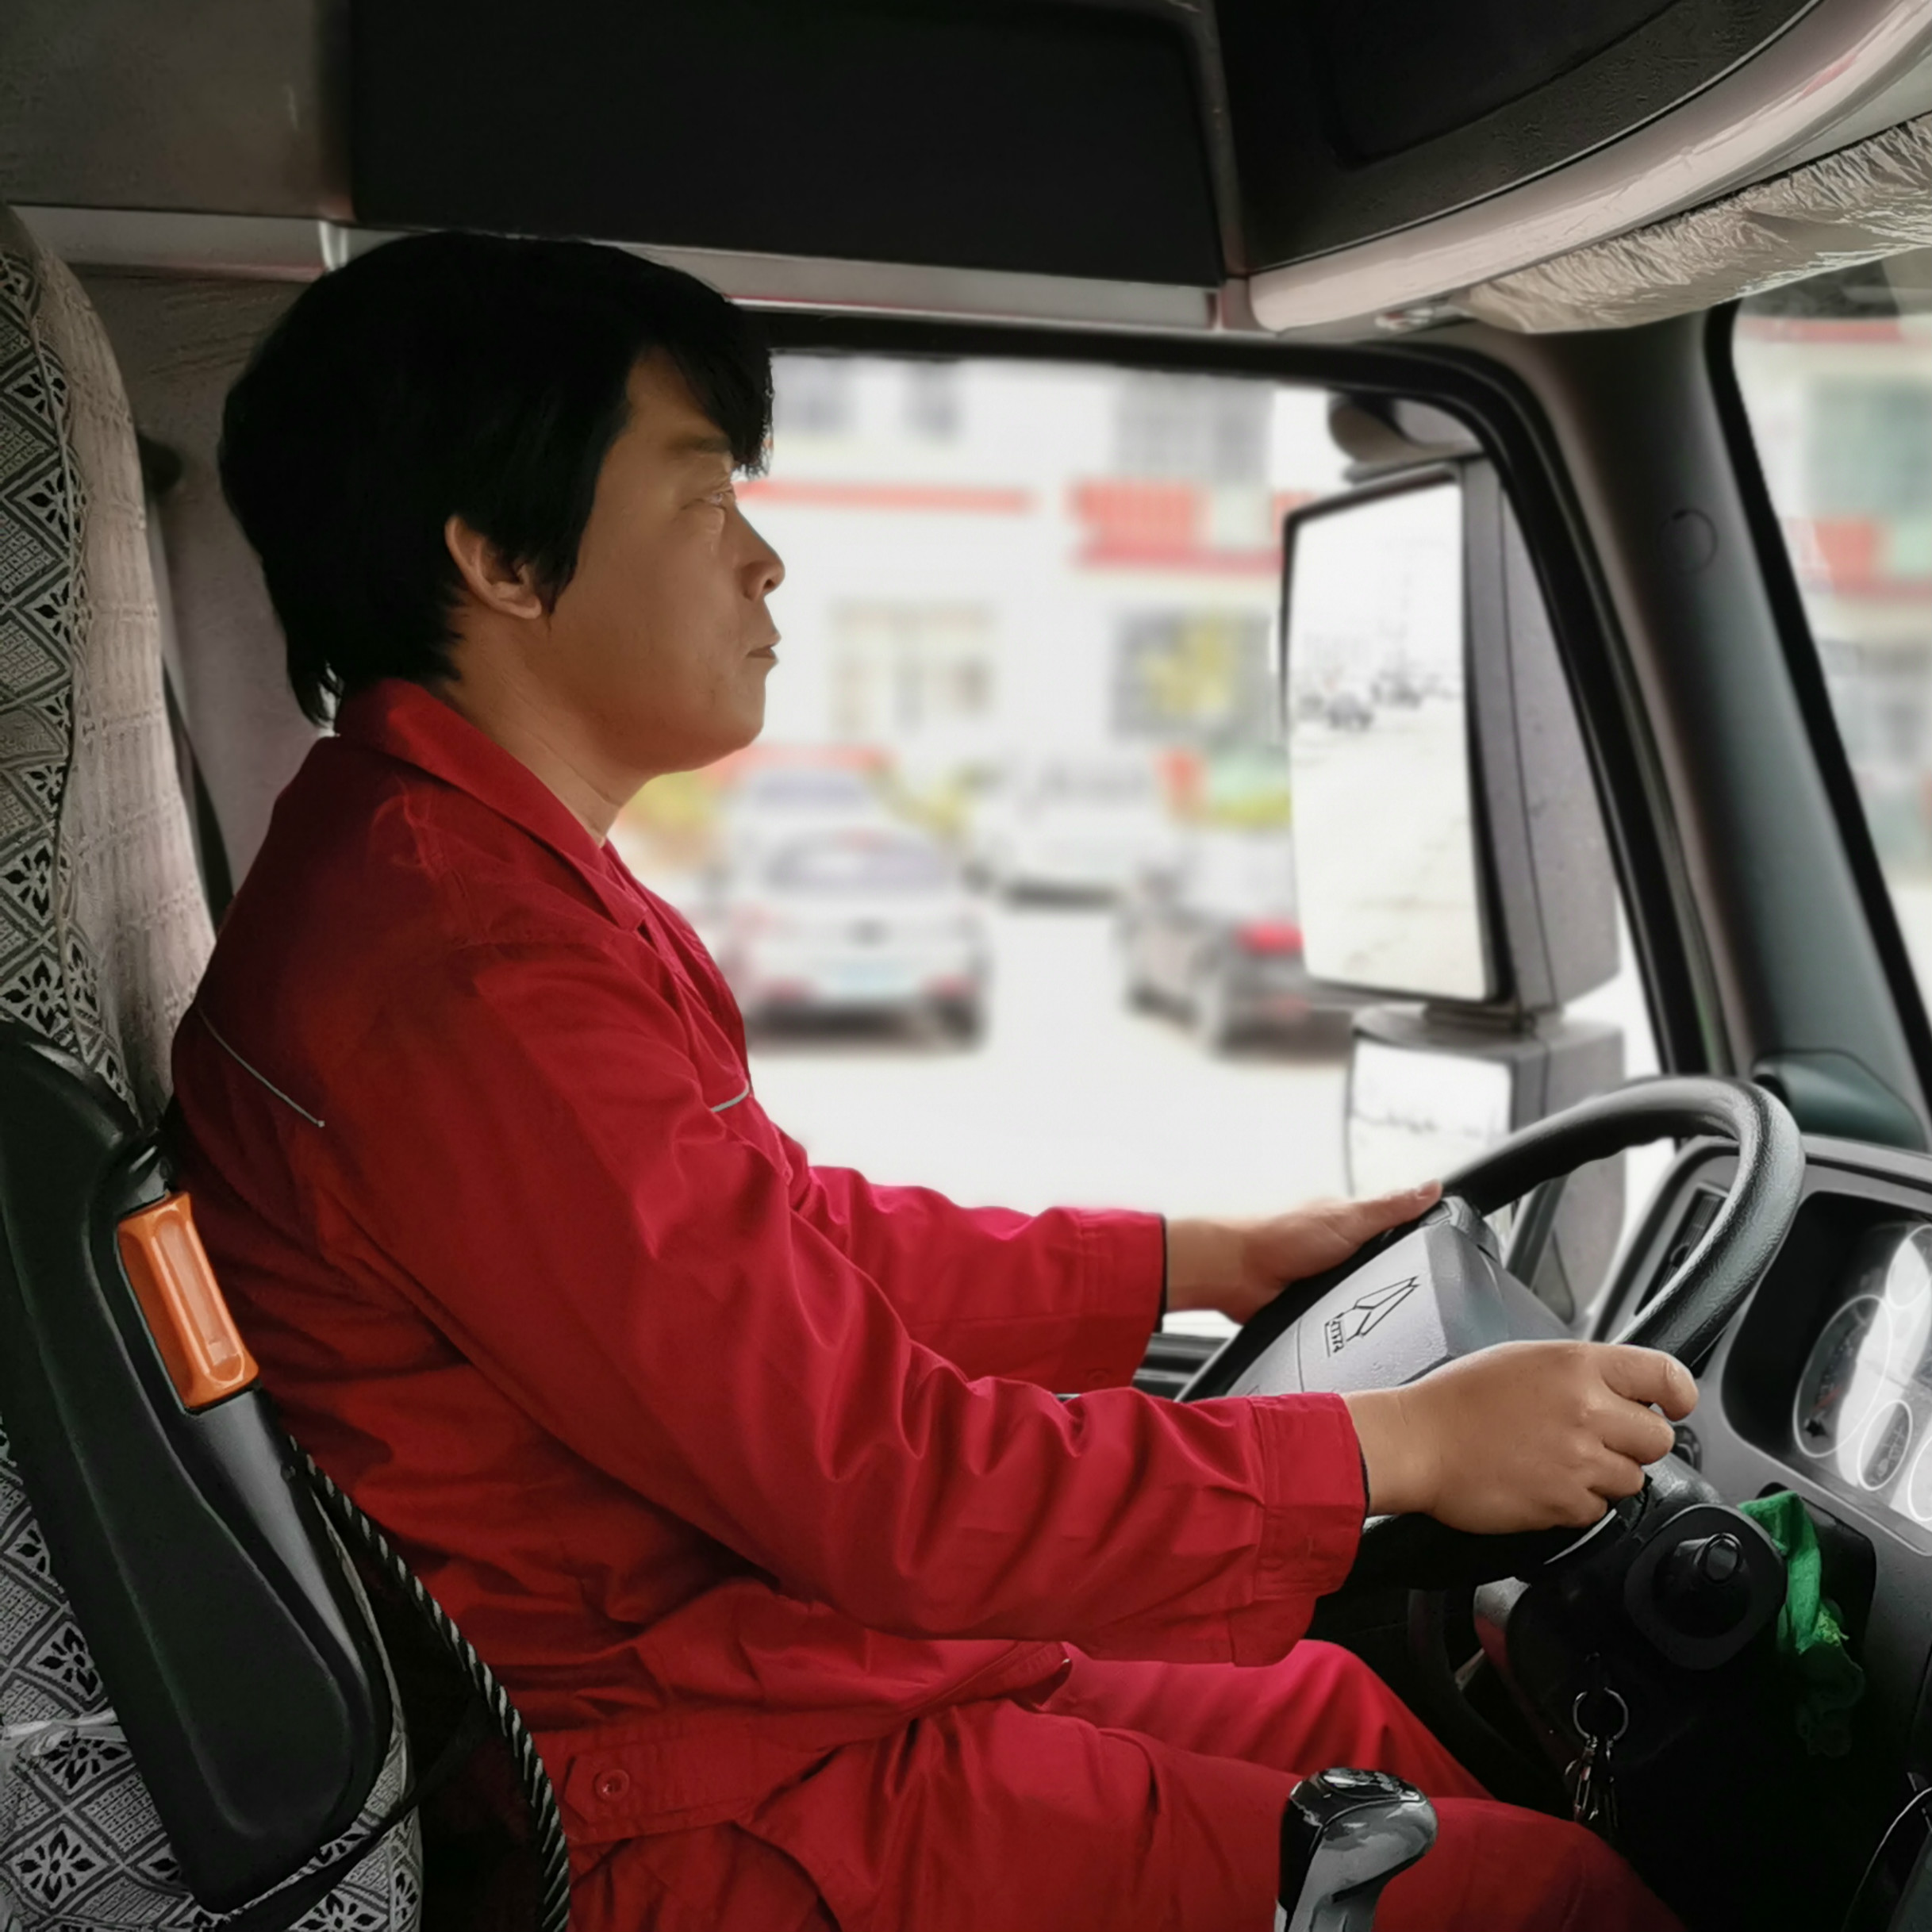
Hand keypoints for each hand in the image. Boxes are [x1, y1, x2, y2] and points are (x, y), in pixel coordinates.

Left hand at [1165, 1182, 1441, 1324]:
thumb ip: (1390, 1207)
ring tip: (1382, 1314)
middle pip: (1386, 1272)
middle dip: (1397, 1285)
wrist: (1236, 1274)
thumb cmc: (1280, 1237)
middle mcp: (1340, 1252)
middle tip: (1410, 1295)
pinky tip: (1358, 1329)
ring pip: (1367, 1299)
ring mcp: (1327, 1282)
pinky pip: (1345, 1322)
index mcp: (1349, 1224)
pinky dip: (1350, 1324)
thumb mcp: (1347, 1218)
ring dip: (1372, 1306)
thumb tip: (1431, 1187)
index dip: (1419, 1244)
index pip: (1398, 1232)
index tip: (1446, 1254)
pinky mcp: (1314, 1310)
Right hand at [1343, 1341, 1697, 1532]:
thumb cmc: (1456, 1399)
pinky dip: (1577, 1501)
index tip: (1674, 1404)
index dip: (1678, 1394)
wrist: (1416, 1443)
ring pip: (1632, 1479)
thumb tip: (1619, 1389)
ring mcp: (1579, 1461)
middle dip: (1633, 1441)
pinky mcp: (1565, 1503)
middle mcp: (1587, 1411)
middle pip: (1658, 1438)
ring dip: (1605, 1474)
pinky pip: (1599, 1509)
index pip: (1665, 1376)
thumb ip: (1578, 1372)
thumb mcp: (1522, 1358)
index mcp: (1577, 1366)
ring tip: (1559, 1460)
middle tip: (1595, 1437)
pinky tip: (1542, 1481)